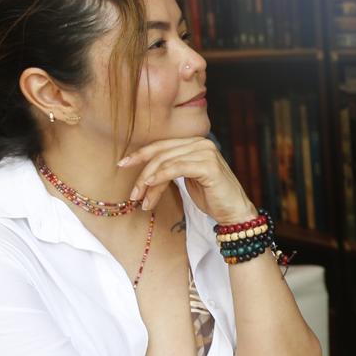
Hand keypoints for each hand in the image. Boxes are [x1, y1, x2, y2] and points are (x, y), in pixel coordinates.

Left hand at [118, 137, 254, 222]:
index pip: (162, 145)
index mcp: (195, 143)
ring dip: (150, 183)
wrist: (234, 212)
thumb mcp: (186, 180)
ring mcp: (207, 153)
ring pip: (166, 162)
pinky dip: (161, 177)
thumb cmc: (211, 197)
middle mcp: (201, 143)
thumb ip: (170, 169)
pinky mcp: (209, 166)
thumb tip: (144, 174)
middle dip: (142, 174)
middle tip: (133, 194)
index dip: (140, 154)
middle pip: (162, 153)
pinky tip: (151, 187)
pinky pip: (177, 168)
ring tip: (142, 201)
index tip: (122, 164)